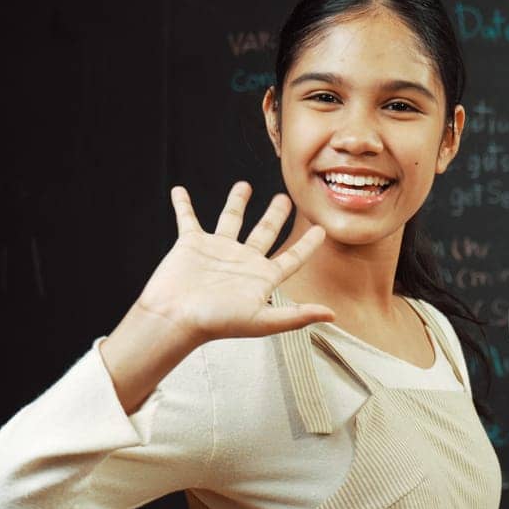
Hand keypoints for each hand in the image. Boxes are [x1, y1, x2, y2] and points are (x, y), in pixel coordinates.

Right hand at [137, 181, 335, 344]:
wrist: (177, 318)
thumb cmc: (217, 322)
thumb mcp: (263, 320)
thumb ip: (297, 316)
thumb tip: (331, 315)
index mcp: (262, 277)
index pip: (292, 258)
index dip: (307, 245)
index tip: (322, 230)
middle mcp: (242, 261)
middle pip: (264, 232)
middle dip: (275, 215)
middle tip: (285, 199)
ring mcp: (217, 250)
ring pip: (231, 219)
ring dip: (237, 201)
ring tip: (245, 185)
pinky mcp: (191, 244)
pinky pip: (187, 219)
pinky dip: (183, 205)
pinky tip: (179, 191)